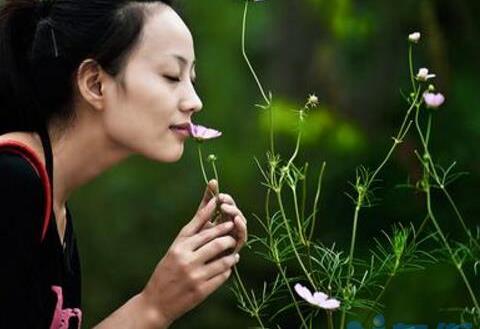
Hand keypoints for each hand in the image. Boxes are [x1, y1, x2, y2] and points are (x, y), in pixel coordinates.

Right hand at [141, 183, 239, 325]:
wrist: (155, 303)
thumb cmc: (165, 272)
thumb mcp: (173, 251)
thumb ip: (190, 237)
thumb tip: (209, 216)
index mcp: (178, 246)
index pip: (201, 227)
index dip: (215, 219)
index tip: (226, 214)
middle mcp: (186, 258)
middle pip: (216, 242)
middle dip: (228, 237)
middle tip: (233, 235)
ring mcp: (194, 275)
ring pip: (223, 259)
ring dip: (232, 254)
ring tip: (234, 252)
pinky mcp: (201, 290)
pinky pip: (222, 275)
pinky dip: (228, 269)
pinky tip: (228, 266)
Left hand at [197, 180, 247, 253]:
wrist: (189, 264)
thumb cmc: (193, 242)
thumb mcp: (199, 219)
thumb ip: (207, 202)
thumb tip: (213, 180)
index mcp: (221, 218)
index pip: (227, 204)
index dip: (226, 198)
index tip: (219, 195)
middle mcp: (229, 227)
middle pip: (235, 212)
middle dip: (231, 205)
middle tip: (223, 202)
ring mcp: (233, 237)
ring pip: (240, 222)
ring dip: (236, 214)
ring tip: (227, 209)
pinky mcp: (235, 248)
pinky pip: (242, 236)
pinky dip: (241, 227)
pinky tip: (236, 221)